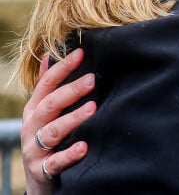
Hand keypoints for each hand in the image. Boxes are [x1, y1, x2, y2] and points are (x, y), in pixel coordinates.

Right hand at [21, 48, 96, 194]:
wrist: (39, 179)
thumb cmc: (46, 136)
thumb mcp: (42, 110)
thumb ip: (45, 85)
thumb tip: (48, 55)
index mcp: (34, 108)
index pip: (46, 83)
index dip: (63, 67)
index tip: (81, 53)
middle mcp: (31, 126)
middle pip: (51, 104)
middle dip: (71, 91)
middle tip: (92, 80)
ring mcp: (34, 148)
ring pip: (53, 131)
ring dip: (73, 119)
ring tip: (93, 108)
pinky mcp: (41, 170)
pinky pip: (55, 162)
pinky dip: (69, 154)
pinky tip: (84, 146)